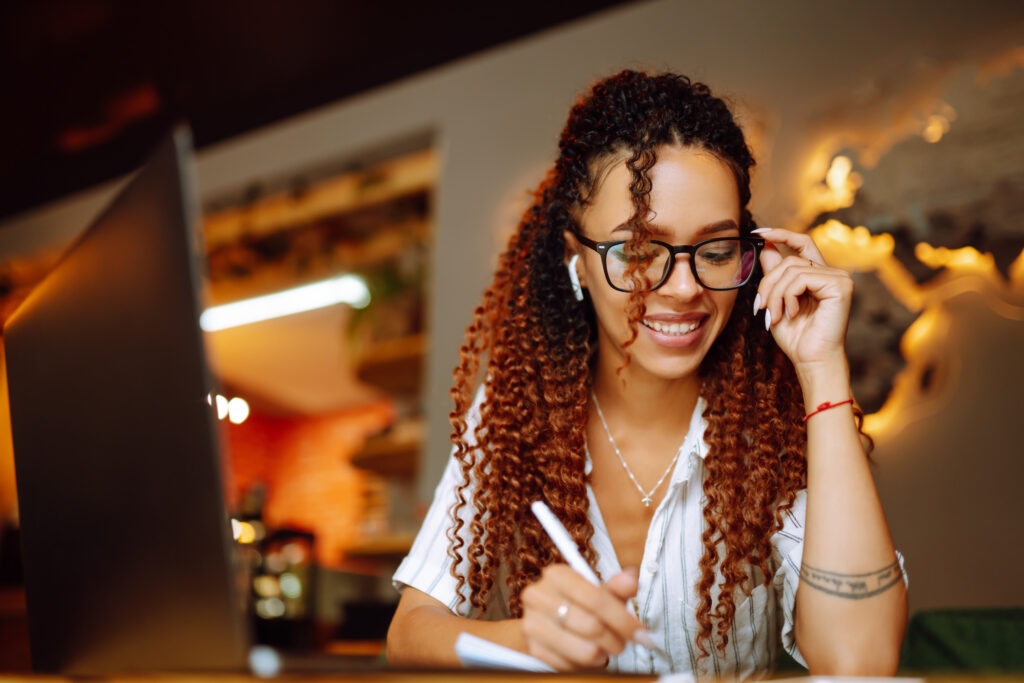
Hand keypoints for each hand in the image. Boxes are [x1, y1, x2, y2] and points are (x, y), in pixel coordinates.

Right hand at [520, 565, 641, 670]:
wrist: (547, 623)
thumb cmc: (579, 604)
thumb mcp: (598, 592)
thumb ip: (617, 588)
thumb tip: (632, 579)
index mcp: (557, 575)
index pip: (596, 599)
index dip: (623, 619)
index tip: (640, 633)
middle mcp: (538, 596)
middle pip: (592, 627)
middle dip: (616, 640)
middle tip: (623, 643)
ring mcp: (532, 624)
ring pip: (586, 651)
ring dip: (603, 654)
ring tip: (605, 648)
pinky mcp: (533, 650)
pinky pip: (572, 667)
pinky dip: (586, 666)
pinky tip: (587, 654)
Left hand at [752, 228, 852, 372]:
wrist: (810, 359)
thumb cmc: (795, 336)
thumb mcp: (777, 299)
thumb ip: (773, 273)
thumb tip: (764, 245)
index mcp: (818, 275)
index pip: (802, 243)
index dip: (781, 234)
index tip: (758, 233)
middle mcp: (832, 273)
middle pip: (789, 260)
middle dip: (768, 283)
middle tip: (761, 307)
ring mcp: (839, 278)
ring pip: (792, 269)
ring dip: (775, 294)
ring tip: (776, 316)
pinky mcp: (841, 285)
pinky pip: (802, 278)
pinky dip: (788, 297)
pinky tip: (792, 314)